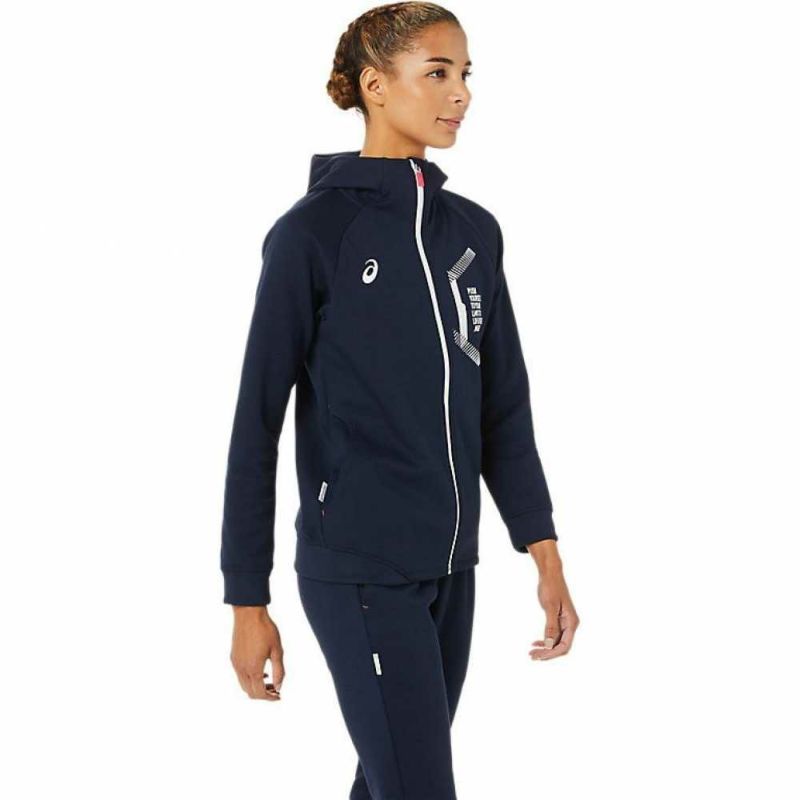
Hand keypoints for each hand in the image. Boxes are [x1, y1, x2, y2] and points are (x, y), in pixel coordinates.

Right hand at [230, 605, 284, 699]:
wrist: (248, 614)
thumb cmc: (265, 629)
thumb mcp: (277, 650)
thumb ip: (279, 671)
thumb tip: (279, 687)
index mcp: (253, 669)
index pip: (259, 693)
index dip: (270, 698)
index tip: (279, 695)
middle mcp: (241, 669)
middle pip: (250, 692)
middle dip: (263, 695)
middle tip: (276, 690)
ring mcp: (236, 663)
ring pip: (244, 685)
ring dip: (256, 687)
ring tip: (269, 681)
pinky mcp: (233, 657)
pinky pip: (240, 675)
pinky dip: (250, 679)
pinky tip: (260, 671)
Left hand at [527, 541, 578, 659]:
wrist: (550, 574)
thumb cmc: (551, 587)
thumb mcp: (550, 606)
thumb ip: (551, 626)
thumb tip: (549, 644)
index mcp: (572, 622)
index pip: (564, 646)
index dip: (552, 653)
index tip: (538, 656)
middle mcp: (570, 625)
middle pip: (560, 646)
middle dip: (547, 653)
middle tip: (531, 656)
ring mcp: (565, 623)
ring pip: (556, 642)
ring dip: (545, 648)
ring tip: (531, 652)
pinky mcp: (558, 620)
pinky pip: (553, 635)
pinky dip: (545, 640)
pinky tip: (535, 643)